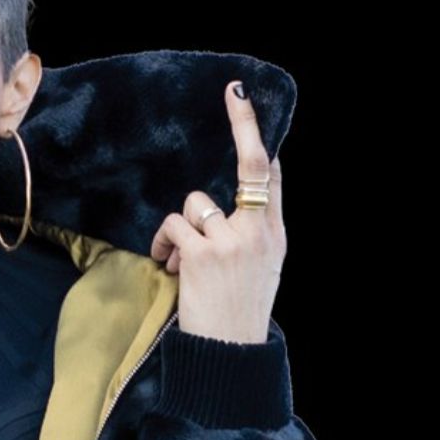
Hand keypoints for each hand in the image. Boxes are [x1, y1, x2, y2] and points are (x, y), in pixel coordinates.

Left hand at [149, 80, 285, 343]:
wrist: (231, 350)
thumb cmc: (239, 307)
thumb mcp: (260, 265)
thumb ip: (249, 229)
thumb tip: (221, 201)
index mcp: (274, 232)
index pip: (271, 172)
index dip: (257, 131)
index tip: (244, 96)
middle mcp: (260, 230)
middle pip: (246, 166)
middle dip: (240, 126)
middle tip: (233, 89)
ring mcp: (233, 239)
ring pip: (194, 203)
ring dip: (181, 230)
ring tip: (184, 260)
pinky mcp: (203, 253)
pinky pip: (173, 226)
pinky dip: (164, 244)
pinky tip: (172, 265)